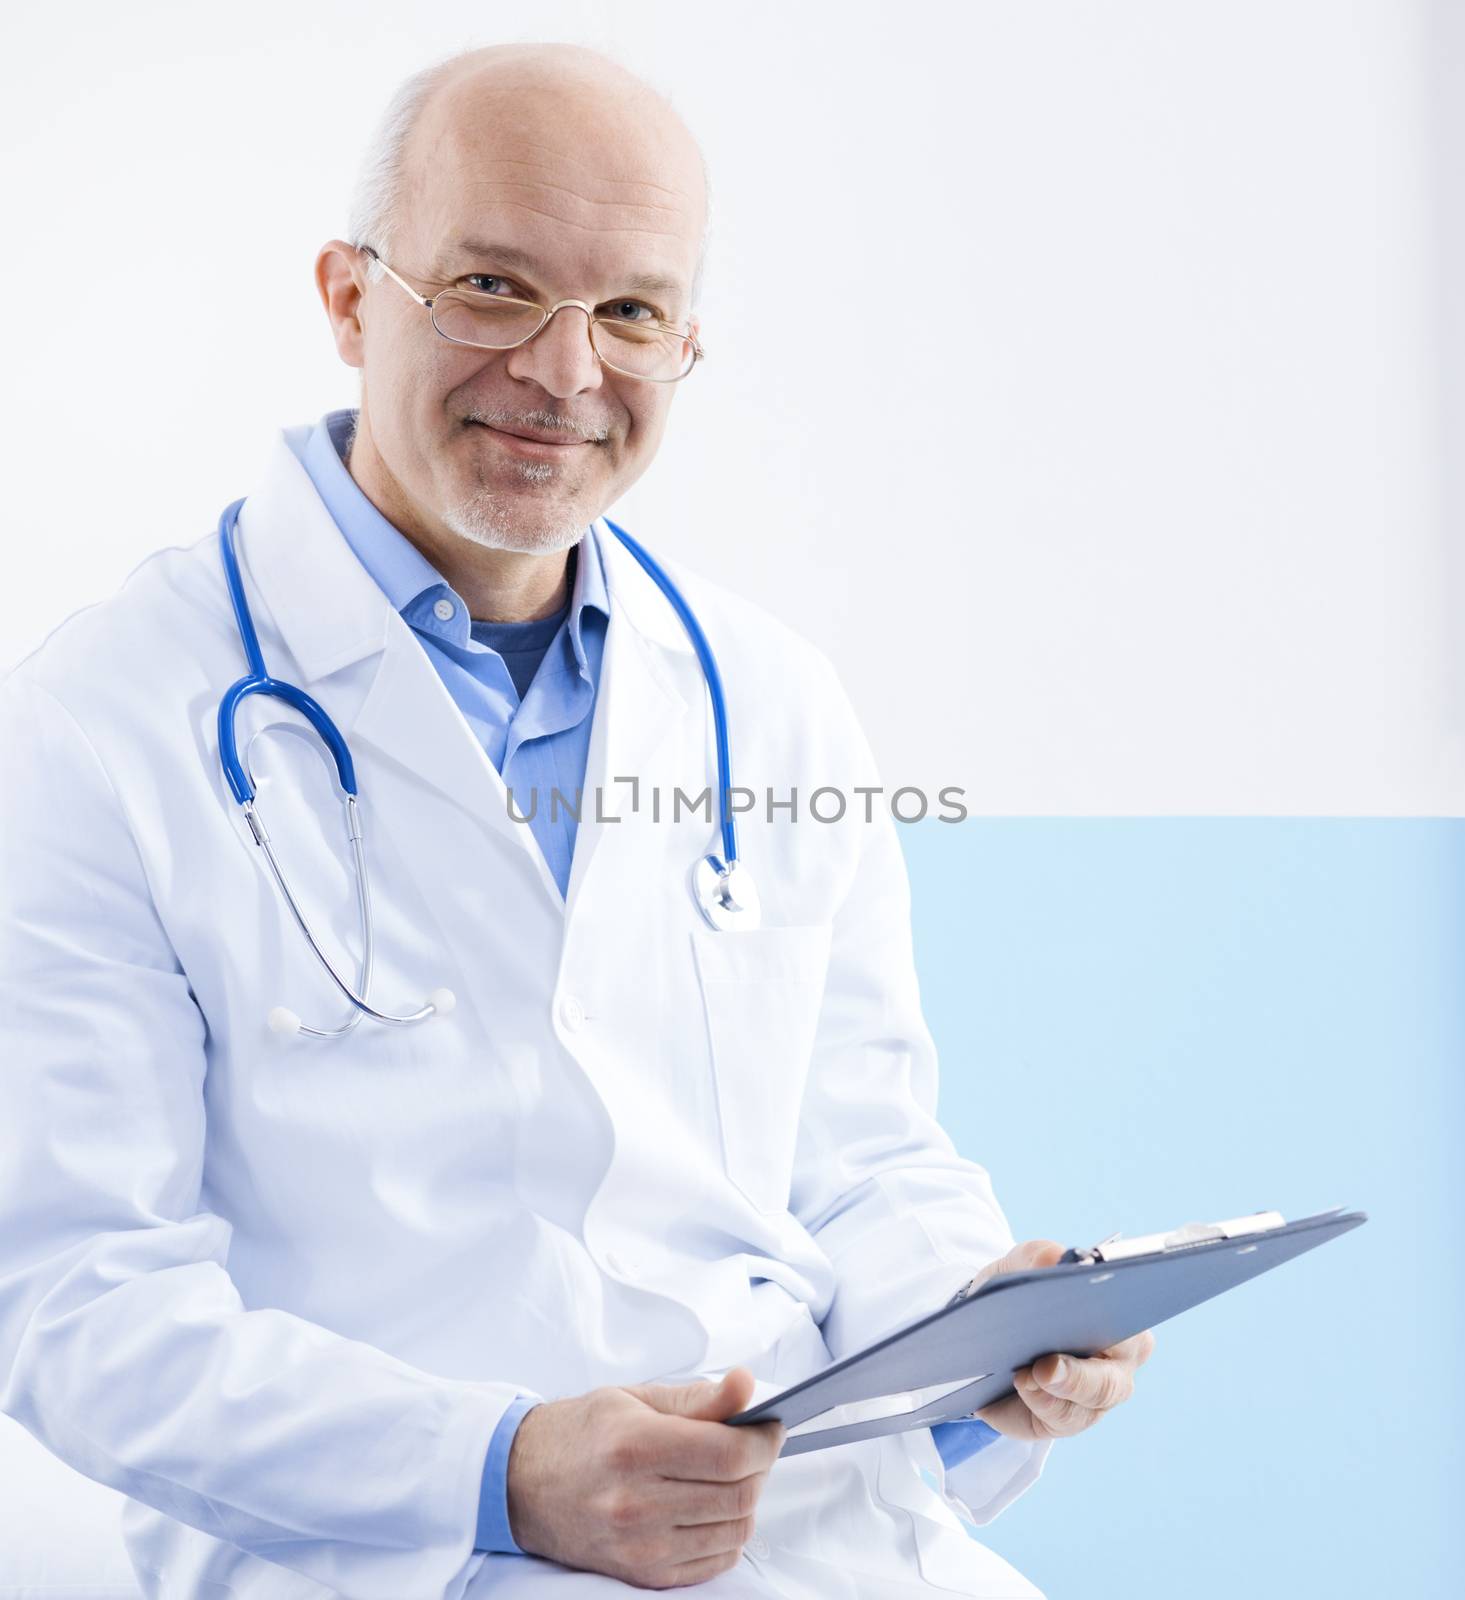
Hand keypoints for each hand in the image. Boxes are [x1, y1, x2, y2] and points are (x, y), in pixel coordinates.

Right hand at [506, 1366, 784, 1587]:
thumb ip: (699, 1398)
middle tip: (753, 1446)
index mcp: (635, 1447)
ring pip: (734, 1530)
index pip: (729, 1453)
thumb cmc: (582, 1433)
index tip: (771, 1426)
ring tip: (730, 1474)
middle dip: (760, 1467)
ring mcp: (640, 1546)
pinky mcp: (644, 1574)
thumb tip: (748, 1386)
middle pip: (738, 1494)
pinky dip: (728, 1533)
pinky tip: (712, 1507)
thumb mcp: (636, 1398)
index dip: (764, 1439)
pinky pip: (716, 1560)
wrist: (523, 1483)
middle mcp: (636, 1502)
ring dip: (746, 1500)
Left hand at [969, 1240, 1155, 1441]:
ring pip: (1084, 1406)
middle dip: (1077, 1376)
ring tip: (1022, 1377)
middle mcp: (1118, 1366)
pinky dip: (1036, 1403)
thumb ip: (1036, 1256)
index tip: (1085, 1311)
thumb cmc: (1022, 1293)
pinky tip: (1018, 1388)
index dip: (1112, 1318)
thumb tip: (1053, 1257)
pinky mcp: (1068, 1419)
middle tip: (1045, 1367)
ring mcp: (1095, 1399)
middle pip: (1110, 1380)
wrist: (992, 1332)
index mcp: (1122, 1321)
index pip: (1129, 1321)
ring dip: (1051, 1394)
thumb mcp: (1021, 1267)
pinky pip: (1059, 1419)